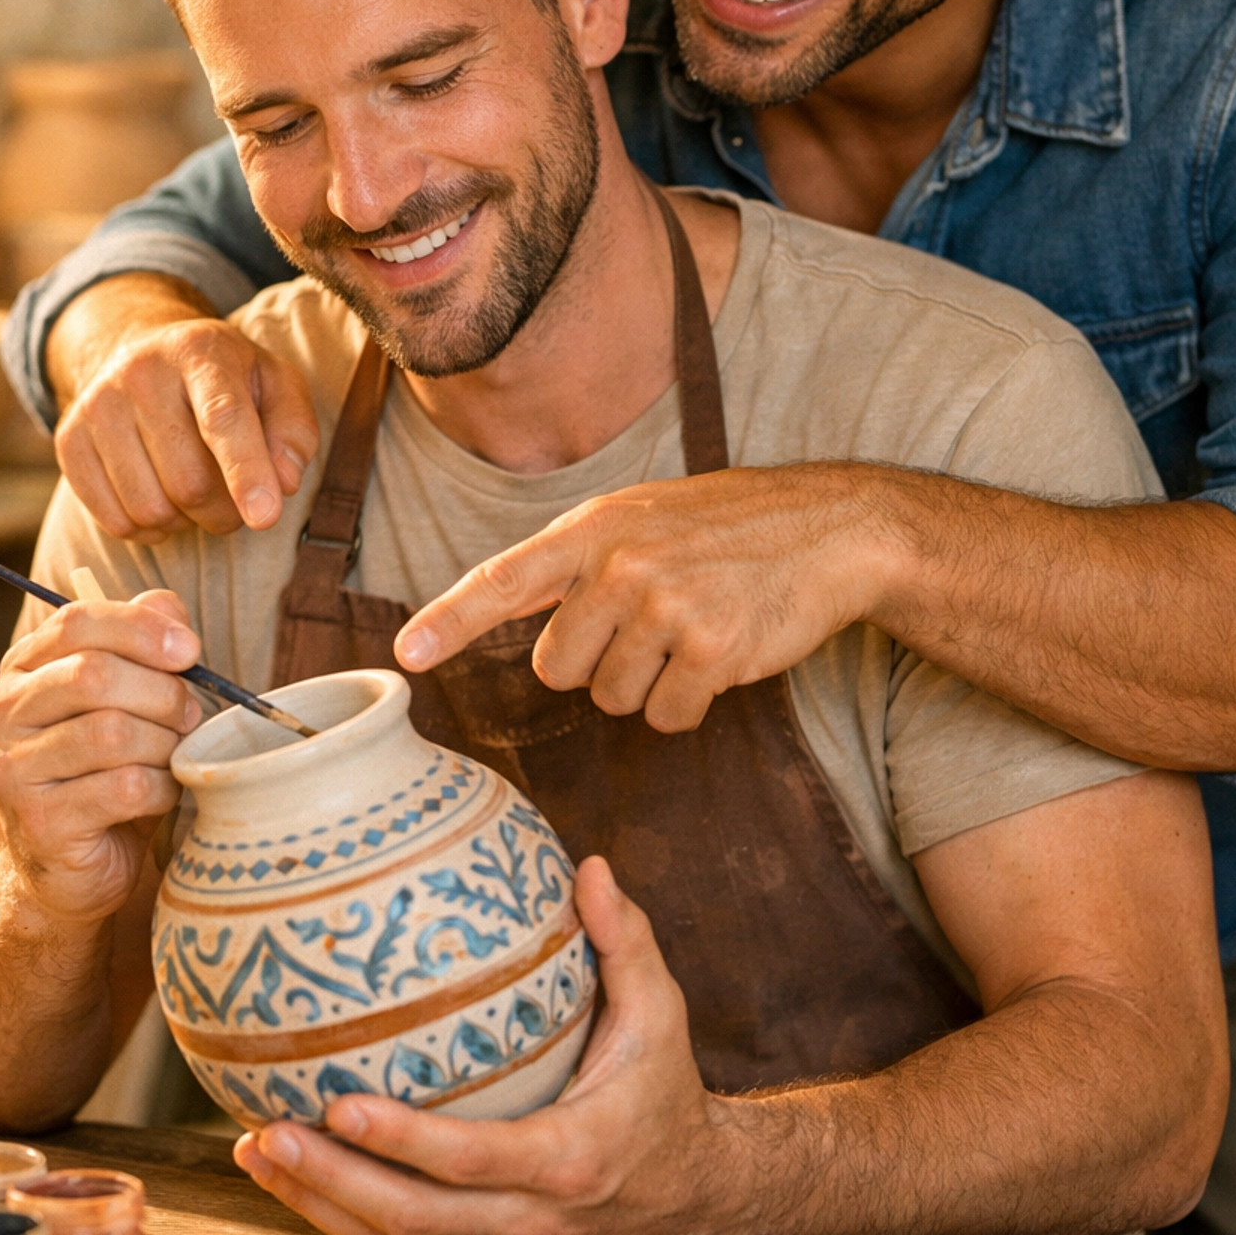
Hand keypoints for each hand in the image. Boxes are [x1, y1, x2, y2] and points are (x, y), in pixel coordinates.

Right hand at [0, 590, 204, 922]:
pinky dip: (161, 789)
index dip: (140, 629)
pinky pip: (123, 788)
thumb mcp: (129, 701)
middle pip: (94, 675)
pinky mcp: (38, 823)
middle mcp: (2, 715)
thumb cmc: (106, 772)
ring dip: (164, 744)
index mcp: (22, 672)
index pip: (75, 622)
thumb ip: (144, 645)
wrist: (70, 868)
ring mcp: (11, 770)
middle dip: (162, 693)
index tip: (190, 650)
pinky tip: (160, 794)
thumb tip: (165, 604)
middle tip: (189, 716)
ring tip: (172, 757)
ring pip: (112, 733)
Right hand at [53, 296, 319, 542]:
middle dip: (224, 512)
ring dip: (186, 522)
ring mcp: (97, 406)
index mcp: (200, 352)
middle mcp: (140, 372)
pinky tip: (161, 498)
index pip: (223, 418)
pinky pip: (115, 520)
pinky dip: (149, 528)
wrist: (142, 352)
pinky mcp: (69, 441)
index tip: (264, 516)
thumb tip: (283, 482)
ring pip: (150, 508)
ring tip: (196, 493)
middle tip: (236, 501)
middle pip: (189, 481)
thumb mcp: (275, 386)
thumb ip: (293, 433)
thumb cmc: (224, 380)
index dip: (246, 472)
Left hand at [233, 858, 778, 1234]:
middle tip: (265, 1132)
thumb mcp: (660, 1015)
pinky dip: (339, 1221)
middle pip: (412, 1219)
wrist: (698, 1196)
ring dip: (318, 1206)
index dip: (402, 1141)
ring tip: (257, 1151)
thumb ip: (625, 941)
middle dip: (331, 1182)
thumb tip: (590, 867)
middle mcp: (531, 1220)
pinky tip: (291, 1178)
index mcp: (570, 1159)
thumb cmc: (666, 1092)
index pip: (472, 1160)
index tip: (340, 1104)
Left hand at [395, 466, 895, 730]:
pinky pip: (667, 717)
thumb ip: (578, 559)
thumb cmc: (728, 526)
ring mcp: (666, 608)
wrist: (828, 529)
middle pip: (557, 668)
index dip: (450, 619)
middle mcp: (621, 565)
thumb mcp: (642, 517)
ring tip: (691, 631)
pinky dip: (689, 704)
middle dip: (595, 665)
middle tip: (647, 627)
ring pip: (611, 698)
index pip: (504, 579)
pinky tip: (720, 658)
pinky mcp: (712, 650)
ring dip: (647, 684)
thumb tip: (509, 602)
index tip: (406, 655)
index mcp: (593, 529)